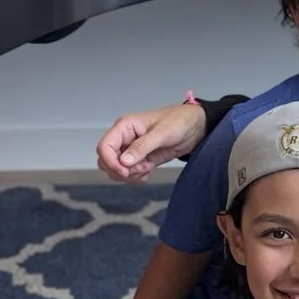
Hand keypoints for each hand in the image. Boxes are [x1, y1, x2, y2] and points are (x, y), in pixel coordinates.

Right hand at [95, 100, 209, 182]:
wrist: (194, 127)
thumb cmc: (179, 121)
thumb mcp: (162, 133)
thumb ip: (142, 147)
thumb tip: (124, 162)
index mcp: (124, 127)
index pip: (104, 147)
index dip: (110, 162)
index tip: (125, 171)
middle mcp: (124, 139)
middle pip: (107, 161)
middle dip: (122, 171)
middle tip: (143, 168)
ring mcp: (131, 150)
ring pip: (117, 170)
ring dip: (131, 175)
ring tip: (149, 167)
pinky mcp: (140, 160)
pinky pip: (129, 174)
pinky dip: (137, 176)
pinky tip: (150, 169)